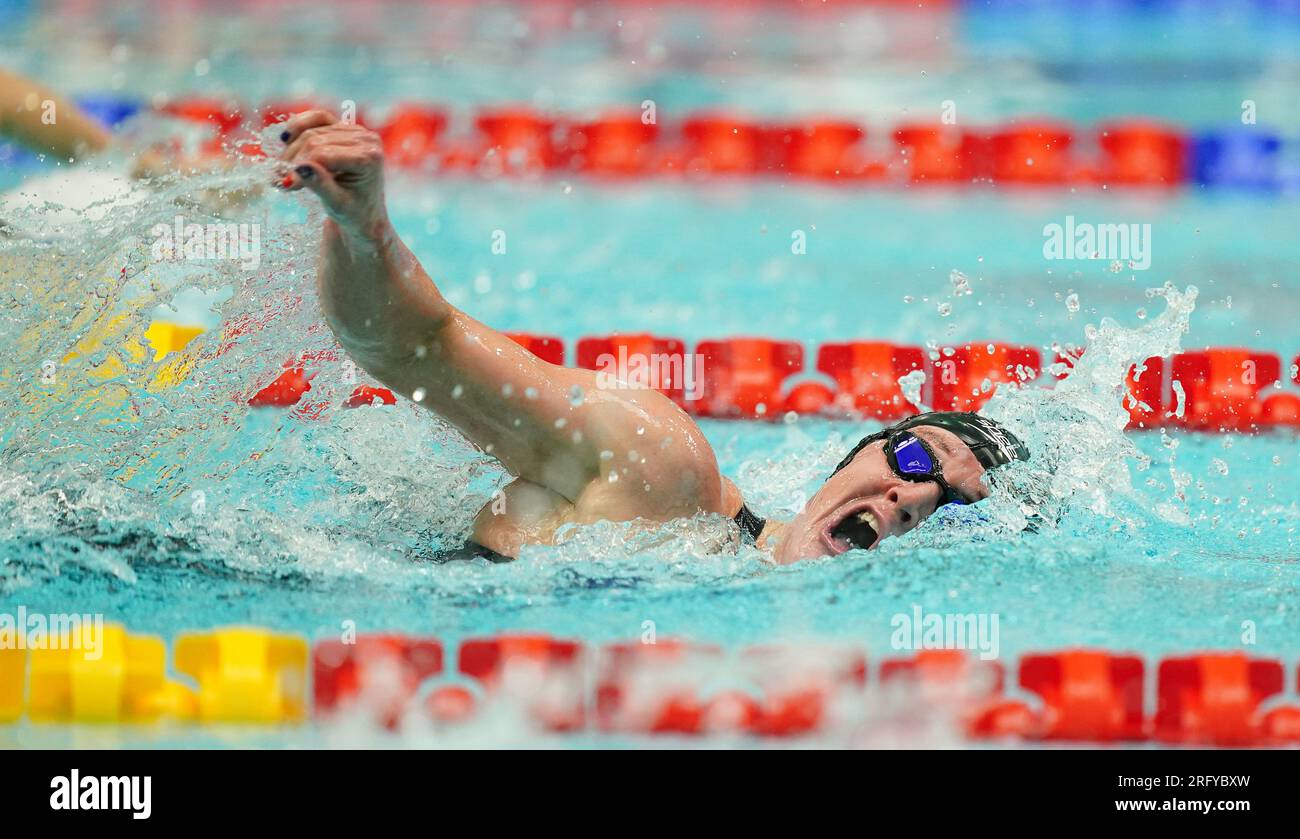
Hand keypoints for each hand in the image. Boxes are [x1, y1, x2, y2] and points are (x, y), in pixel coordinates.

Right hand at [276, 110, 386, 236]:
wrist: (365, 213)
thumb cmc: (353, 212)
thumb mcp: (336, 204)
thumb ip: (320, 185)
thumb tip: (299, 168)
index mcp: (369, 158)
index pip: (323, 154)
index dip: (299, 167)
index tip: (285, 185)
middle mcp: (366, 139)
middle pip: (315, 140)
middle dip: (294, 159)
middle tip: (280, 180)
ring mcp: (357, 131)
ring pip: (312, 131)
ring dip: (293, 150)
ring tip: (284, 170)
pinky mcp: (346, 128)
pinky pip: (318, 118)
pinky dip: (300, 126)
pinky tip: (286, 139)